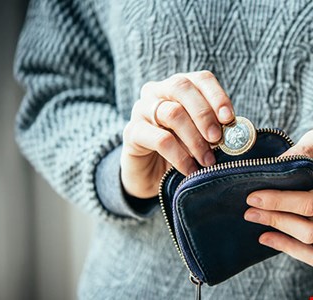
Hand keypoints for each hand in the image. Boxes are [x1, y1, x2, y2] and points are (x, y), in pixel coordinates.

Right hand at [121, 71, 233, 198]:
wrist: (149, 174)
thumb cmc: (179, 150)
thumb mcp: (198, 136)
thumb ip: (214, 129)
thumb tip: (236, 132)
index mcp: (177, 87)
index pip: (200, 79)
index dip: (217, 96)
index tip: (229, 118)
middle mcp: (156, 91)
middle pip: (182, 87)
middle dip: (204, 114)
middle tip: (217, 139)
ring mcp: (141, 110)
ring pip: (172, 113)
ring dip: (195, 139)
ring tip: (207, 160)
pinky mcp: (131, 132)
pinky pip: (160, 139)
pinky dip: (179, 156)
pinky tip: (190, 170)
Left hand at [244, 130, 312, 265]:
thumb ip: (304, 151)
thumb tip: (275, 163)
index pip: (308, 203)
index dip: (279, 202)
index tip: (252, 197)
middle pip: (308, 228)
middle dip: (274, 218)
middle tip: (248, 210)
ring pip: (309, 239)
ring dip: (278, 230)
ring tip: (252, 217)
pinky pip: (311, 254)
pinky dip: (288, 247)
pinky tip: (264, 237)